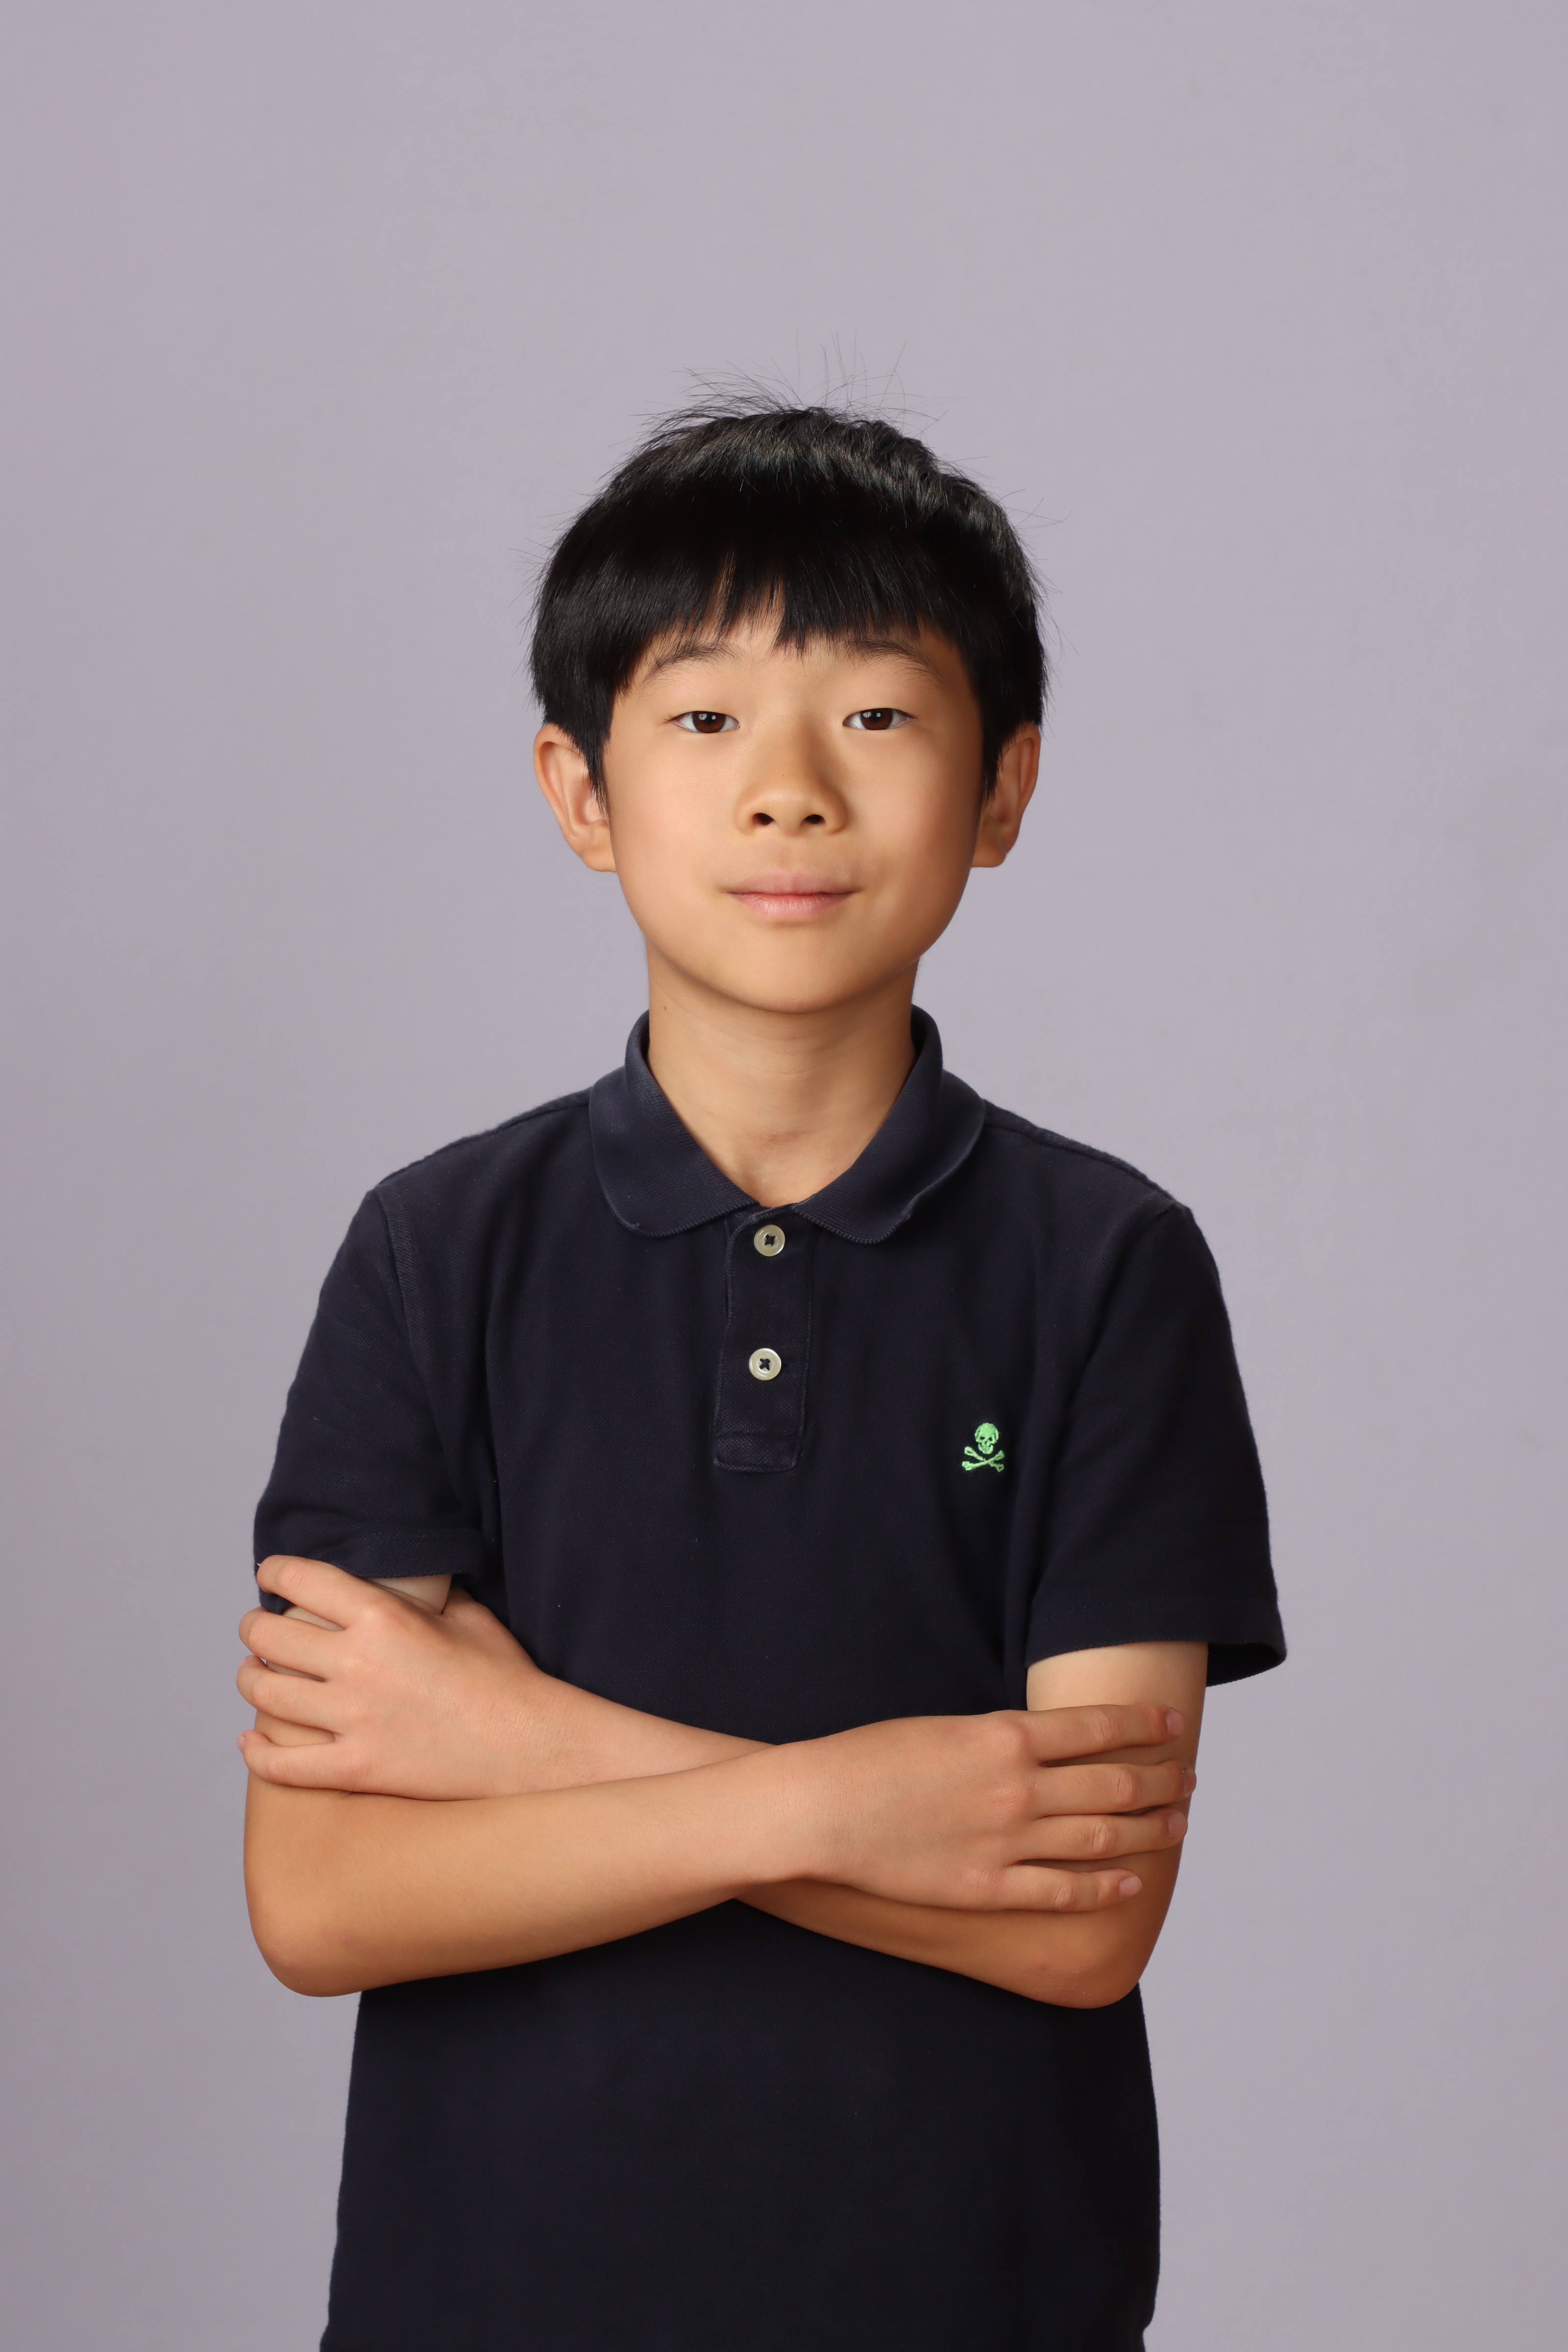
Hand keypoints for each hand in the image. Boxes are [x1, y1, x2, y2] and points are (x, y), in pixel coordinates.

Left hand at [238, 1556, 571, 1797]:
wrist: (530, 1746)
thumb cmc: (507, 1680)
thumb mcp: (470, 1618)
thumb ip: (431, 1598)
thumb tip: (415, 1585)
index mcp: (385, 1617)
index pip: (303, 1580)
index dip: (276, 1572)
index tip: (270, 1575)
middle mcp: (359, 1663)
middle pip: (270, 1636)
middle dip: (255, 1628)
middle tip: (257, 1629)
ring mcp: (354, 1719)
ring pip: (266, 1693)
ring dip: (251, 1679)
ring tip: (254, 1674)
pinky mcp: (357, 1768)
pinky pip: (282, 1766)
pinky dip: (256, 1752)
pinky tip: (251, 1740)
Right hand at [779, 1704, 1192, 1911]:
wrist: (823, 1807)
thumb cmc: (873, 1757)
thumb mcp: (946, 1728)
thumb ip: (1000, 1737)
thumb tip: (1043, 1742)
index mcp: (1006, 1736)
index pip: (1097, 1727)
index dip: (1143, 1727)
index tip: (1173, 1726)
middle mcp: (1020, 1787)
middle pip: (1114, 1783)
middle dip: (1160, 1779)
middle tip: (1188, 1778)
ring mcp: (1008, 1841)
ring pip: (1101, 1837)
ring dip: (1148, 1831)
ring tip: (1178, 1825)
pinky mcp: (990, 1887)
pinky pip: (1063, 1891)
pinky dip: (1103, 1887)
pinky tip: (1129, 1882)